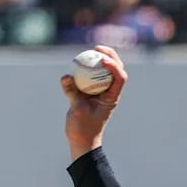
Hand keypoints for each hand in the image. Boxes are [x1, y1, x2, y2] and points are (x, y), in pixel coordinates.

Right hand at [60, 45, 127, 161]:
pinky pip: (91, 75)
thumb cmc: (83, 128)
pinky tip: (78, 60)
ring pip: (105, 71)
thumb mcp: (77, 110)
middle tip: (97, 47)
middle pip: (116, 70)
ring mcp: (101, 91)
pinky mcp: (91, 91)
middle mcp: (109, 92)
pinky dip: (87, 66)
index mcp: (112, 97)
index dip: (114, 65)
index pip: (120, 78)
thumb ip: (72, 93)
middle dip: (110, 56)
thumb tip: (65, 77)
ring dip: (101, 58)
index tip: (102, 59)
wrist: (82, 139)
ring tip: (91, 49)